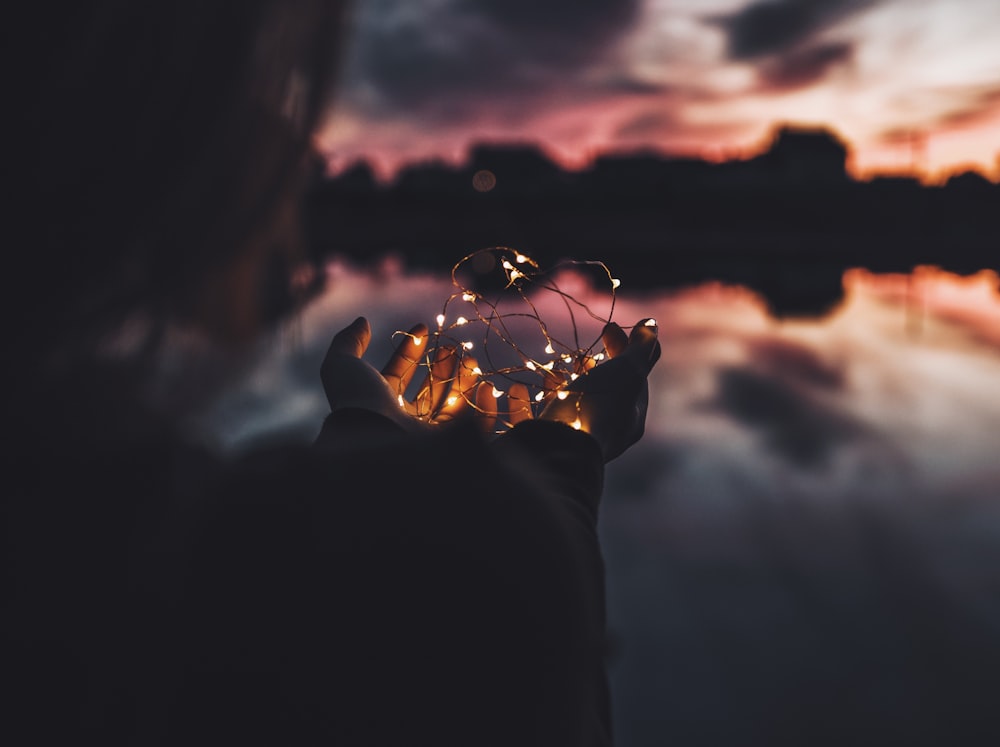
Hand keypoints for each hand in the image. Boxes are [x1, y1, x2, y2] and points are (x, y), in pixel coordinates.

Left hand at [320, 316, 494, 430]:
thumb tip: (362, 321)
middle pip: (426, 389)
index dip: (409, 350)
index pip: (397, 373)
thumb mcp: (342, 364)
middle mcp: (401, 419)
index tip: (422, 328)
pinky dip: (483, 407)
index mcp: (379, 402)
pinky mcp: (448, 445)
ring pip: (450, 405)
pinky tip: (485, 385)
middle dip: (440, 365)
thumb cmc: (358, 399)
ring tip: (471, 360)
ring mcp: (425, 433)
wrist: (375, 435)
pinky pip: (472, 427)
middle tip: (452, 346)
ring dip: (462, 380)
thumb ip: (348, 342)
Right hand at [505, 319, 660, 460]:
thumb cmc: (598, 407)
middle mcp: (604, 433)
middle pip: (600, 395)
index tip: (609, 326)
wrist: (559, 447)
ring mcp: (572, 440)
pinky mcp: (539, 446)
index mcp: (629, 418)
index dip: (624, 348)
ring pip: (566, 410)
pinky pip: (532, 423)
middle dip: (592, 370)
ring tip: (553, 371)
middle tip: (583, 355)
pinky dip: (524, 404)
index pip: (632, 378)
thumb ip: (641, 349)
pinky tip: (517, 390)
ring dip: (560, 386)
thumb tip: (652, 325)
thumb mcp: (628, 372)